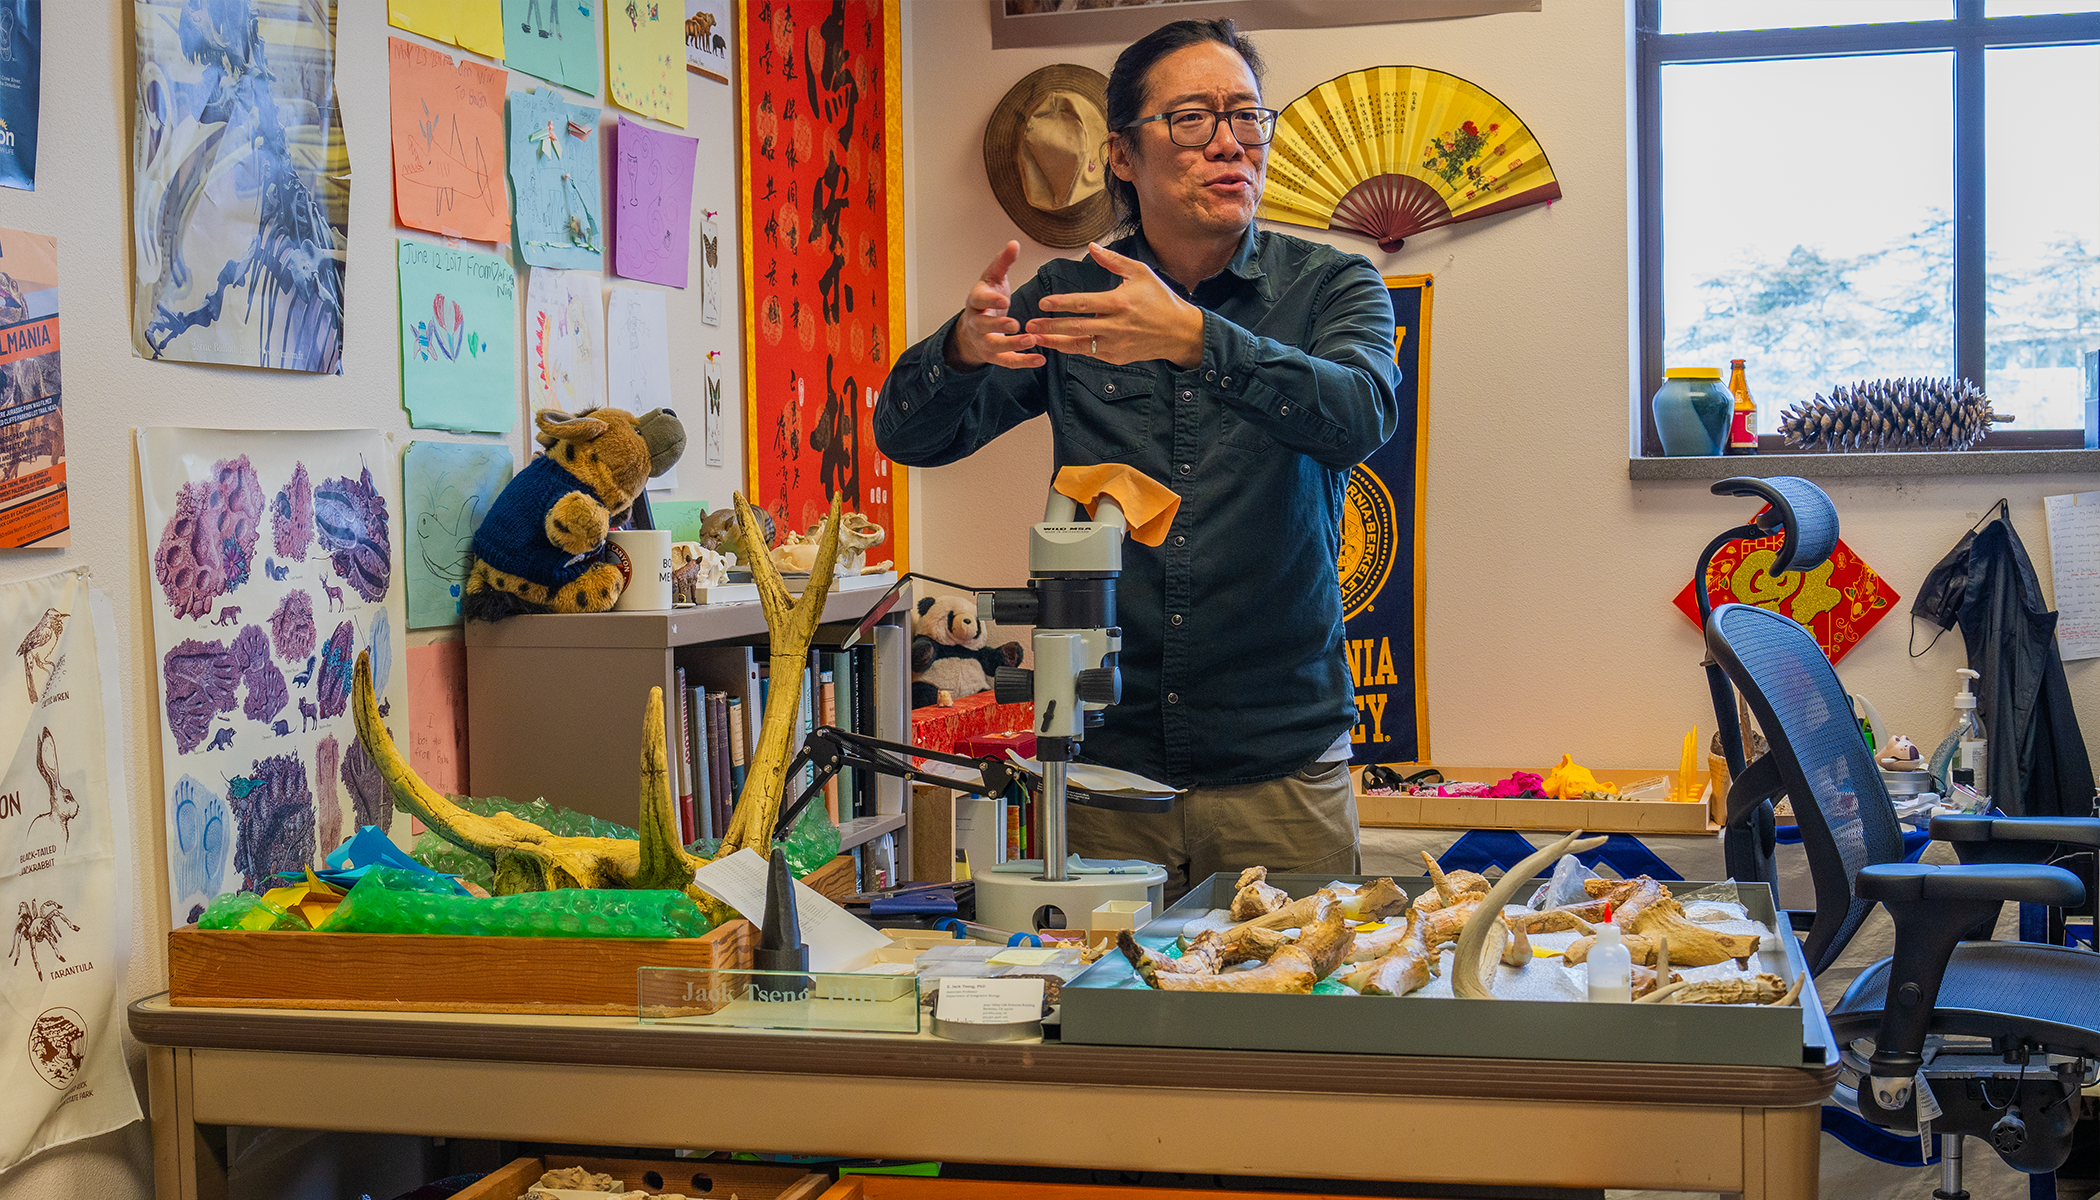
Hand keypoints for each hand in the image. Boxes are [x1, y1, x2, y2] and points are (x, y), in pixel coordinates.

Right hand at [946, 241, 1044, 369]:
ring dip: (1013, 345)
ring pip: (995, 346)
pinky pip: (1007, 361)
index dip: (990, 300)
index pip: (978, 299)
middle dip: (998, 325)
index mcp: (975, 301)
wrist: (973, 328)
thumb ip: (1003, 262)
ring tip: (1031, 341)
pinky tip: (1041, 359)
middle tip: (1015, 324)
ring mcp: (984, 341)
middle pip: (983, 326)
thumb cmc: (987, 299)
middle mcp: (976, 323)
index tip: (1004, 300)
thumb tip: (1014, 243)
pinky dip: (1024, 362)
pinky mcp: (994, 356)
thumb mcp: (992, 278)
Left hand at [1025, 243, 1205, 368]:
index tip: (1043, 303)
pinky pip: (1091, 353)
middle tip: (1029, 325)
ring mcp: (1116, 344)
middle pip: (1076, 327)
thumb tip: (1091, 247)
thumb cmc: (1160, 299)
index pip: (1083, 303)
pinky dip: (1074, 349)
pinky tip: (1059, 345)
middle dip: (1050, 327)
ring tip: (1036, 339)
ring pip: (1080, 345)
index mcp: (1120, 303)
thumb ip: (1113, 261)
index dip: (1061, 304)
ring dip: (1056, 342)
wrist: (1180, 332)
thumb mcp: (1140, 273)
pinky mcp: (1118, 357)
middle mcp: (1116, 326)